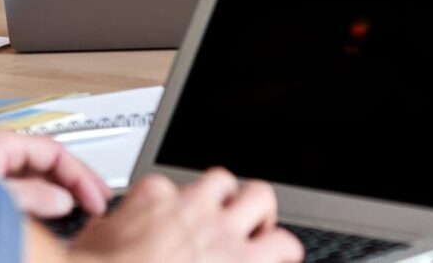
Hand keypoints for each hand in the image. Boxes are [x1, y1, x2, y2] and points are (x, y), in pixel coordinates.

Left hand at [0, 129, 109, 218]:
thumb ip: (31, 195)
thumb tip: (63, 201)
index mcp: (0, 142)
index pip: (55, 152)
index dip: (81, 175)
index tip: (97, 198)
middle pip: (49, 163)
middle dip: (76, 182)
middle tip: (99, 201)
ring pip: (37, 177)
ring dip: (60, 192)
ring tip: (81, 208)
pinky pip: (22, 189)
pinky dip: (41, 200)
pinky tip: (52, 213)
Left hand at [68, 169, 302, 262]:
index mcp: (234, 262)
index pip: (283, 243)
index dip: (283, 248)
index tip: (278, 252)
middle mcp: (215, 227)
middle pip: (261, 194)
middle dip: (257, 209)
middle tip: (246, 225)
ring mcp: (183, 204)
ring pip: (219, 177)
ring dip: (216, 195)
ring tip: (204, 211)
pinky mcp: (149, 193)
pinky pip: (166, 184)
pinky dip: (162, 198)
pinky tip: (152, 215)